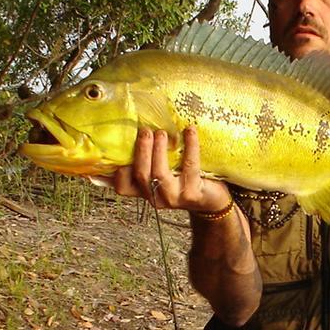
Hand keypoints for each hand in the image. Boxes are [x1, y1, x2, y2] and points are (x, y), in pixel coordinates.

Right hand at [109, 127, 230, 213]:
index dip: (117, 169)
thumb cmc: (184, 181)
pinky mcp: (192, 194)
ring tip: (162, 133)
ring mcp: (173, 197)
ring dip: (158, 150)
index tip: (119, 146)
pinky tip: (190, 131)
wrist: (212, 200)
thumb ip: (150, 160)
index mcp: (145, 191)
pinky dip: (190, 146)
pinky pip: (189, 166)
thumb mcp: (164, 174)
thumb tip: (139, 129)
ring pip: (159, 174)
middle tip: (146, 131)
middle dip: (142, 151)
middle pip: (141, 175)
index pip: (122, 186)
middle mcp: (156, 197)